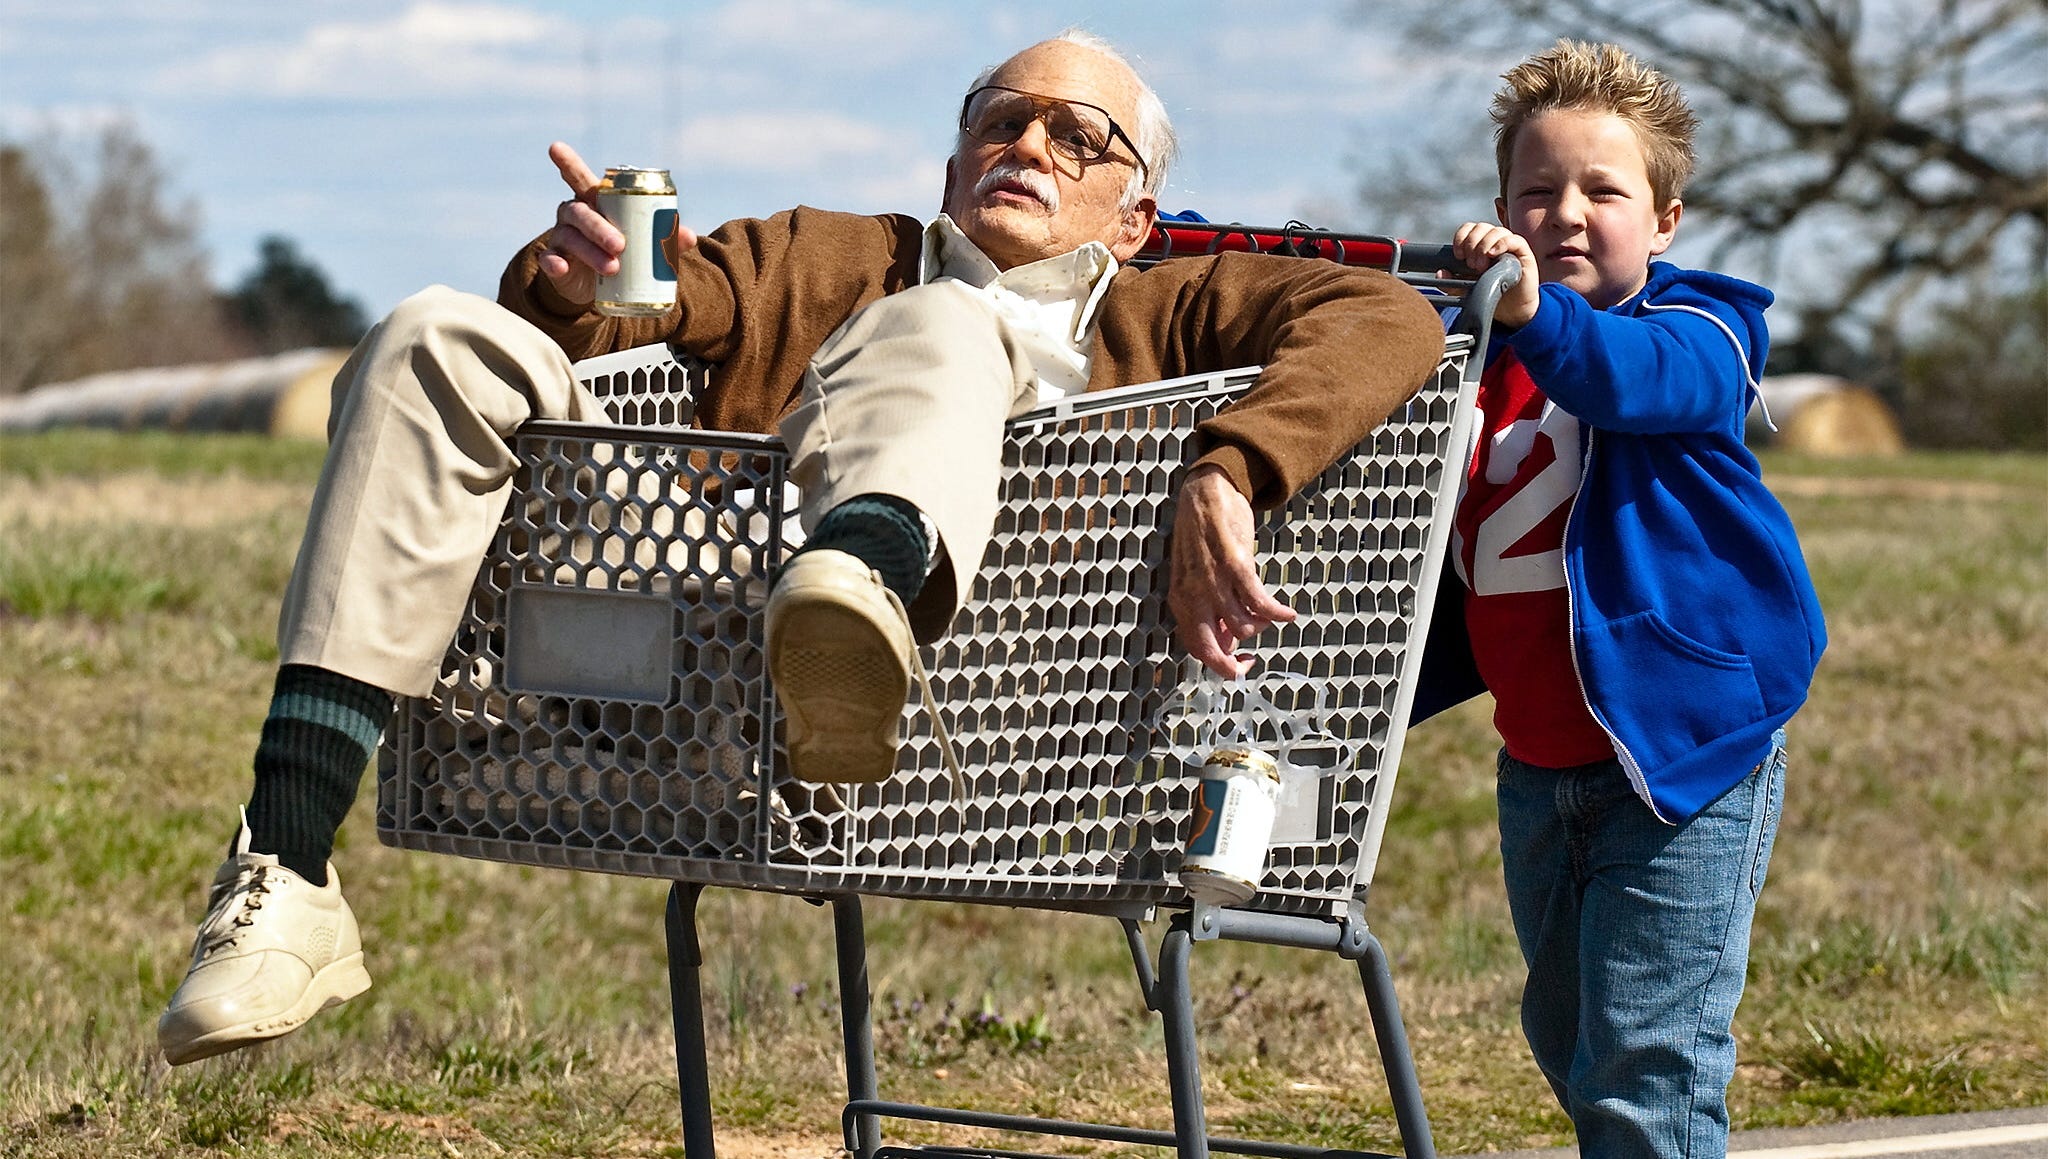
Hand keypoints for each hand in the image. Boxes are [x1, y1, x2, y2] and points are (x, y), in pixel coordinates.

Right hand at [537, 141, 697, 304]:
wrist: (602, 287)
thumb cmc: (625, 252)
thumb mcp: (644, 242)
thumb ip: (665, 236)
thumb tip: (691, 238)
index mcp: (593, 202)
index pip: (578, 179)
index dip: (567, 163)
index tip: (556, 147)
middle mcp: (573, 215)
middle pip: (581, 213)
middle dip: (600, 228)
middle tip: (621, 245)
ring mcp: (561, 237)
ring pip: (571, 238)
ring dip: (590, 252)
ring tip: (613, 267)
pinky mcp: (555, 263)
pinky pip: (550, 260)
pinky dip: (554, 264)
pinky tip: (561, 268)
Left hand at [1168, 464, 1296, 678]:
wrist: (1205, 493)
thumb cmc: (1202, 536)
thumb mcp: (1194, 577)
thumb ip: (1206, 609)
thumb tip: (1226, 641)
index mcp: (1180, 600)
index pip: (1197, 648)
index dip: (1220, 665)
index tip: (1239, 664)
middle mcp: (1192, 595)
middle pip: (1213, 649)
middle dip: (1234, 665)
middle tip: (1252, 659)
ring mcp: (1213, 581)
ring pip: (1244, 627)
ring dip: (1262, 626)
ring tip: (1269, 615)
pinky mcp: (1236, 565)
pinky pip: (1261, 602)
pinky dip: (1278, 613)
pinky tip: (1289, 614)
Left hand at [1452, 221, 1539, 328]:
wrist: (1510, 311)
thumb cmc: (1489, 294)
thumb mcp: (1465, 290)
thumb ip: (1451, 282)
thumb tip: (1440, 272)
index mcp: (1480, 244)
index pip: (1469, 229)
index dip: (1461, 237)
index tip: (1458, 255)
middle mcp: (1494, 241)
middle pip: (1481, 227)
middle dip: (1471, 243)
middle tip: (1470, 264)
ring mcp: (1509, 246)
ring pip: (1496, 231)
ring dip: (1485, 245)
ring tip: (1481, 266)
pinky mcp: (1523, 253)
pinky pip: (1514, 239)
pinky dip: (1502, 243)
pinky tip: (1493, 254)